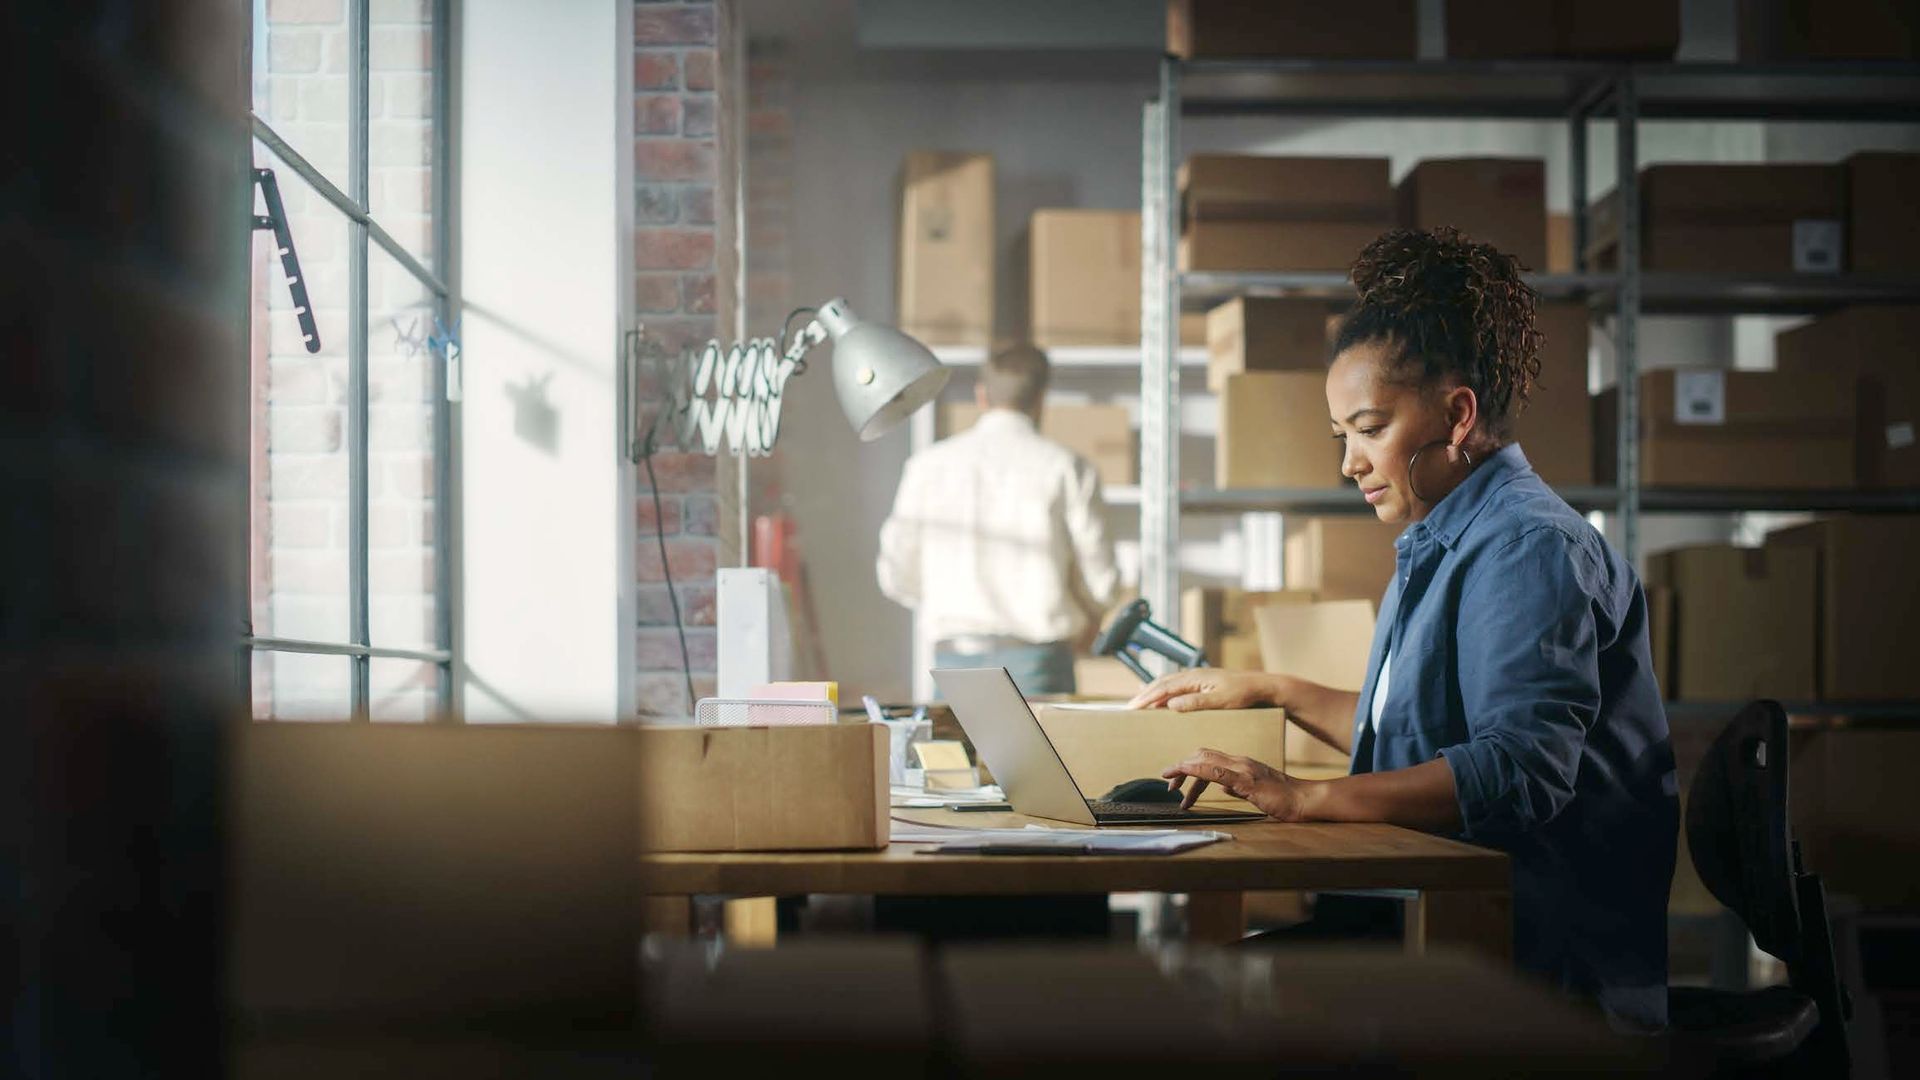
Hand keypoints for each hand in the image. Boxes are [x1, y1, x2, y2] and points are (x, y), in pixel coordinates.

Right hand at [1126, 668, 1276, 711]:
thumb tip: (1172, 703)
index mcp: (1196, 678)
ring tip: (1139, 703)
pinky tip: (1162, 698)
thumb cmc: (1244, 695)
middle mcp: (1194, 675)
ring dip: (1153, 692)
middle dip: (1145, 695)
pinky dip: (1165, 692)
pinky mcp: (1203, 683)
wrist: (1263, 687)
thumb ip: (1196, 702)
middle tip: (1129, 708)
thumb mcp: (1221, 701)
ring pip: (1169, 683)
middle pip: (1162, 683)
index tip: (1133, 708)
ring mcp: (1198, 678)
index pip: (1165, 688)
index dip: (1147, 698)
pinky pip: (1177, 685)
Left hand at [1160, 748, 1302, 820]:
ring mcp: (1242, 769)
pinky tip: (1186, 773)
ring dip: (1183, 769)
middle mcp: (1238, 762)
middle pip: (1201, 755)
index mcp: (1240, 764)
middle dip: (1181, 768)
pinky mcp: (1245, 780)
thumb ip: (1237, 786)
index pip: (1208, 758)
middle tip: (1169, 786)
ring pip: (1205, 760)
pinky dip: (1197, 770)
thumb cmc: (1282, 797)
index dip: (1188, 766)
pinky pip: (1216, 771)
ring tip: (1173, 788)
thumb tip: (1221, 787)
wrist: (1302, 799)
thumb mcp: (1253, 791)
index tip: (1175, 780)